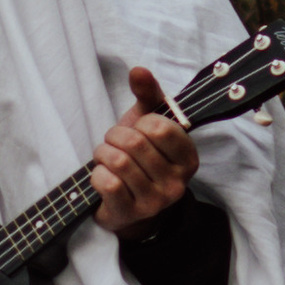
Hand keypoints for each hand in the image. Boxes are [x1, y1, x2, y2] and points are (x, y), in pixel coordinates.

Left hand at [91, 64, 199, 233]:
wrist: (125, 203)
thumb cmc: (138, 158)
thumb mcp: (146, 124)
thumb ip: (147, 94)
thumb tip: (138, 70)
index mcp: (188, 158)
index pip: (160, 128)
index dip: (140, 123)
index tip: (138, 130)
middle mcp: (177, 183)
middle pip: (135, 143)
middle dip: (114, 137)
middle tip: (113, 144)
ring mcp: (155, 202)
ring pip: (119, 162)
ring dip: (103, 154)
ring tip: (106, 158)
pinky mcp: (131, 213)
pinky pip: (108, 183)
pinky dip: (97, 174)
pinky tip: (102, 177)